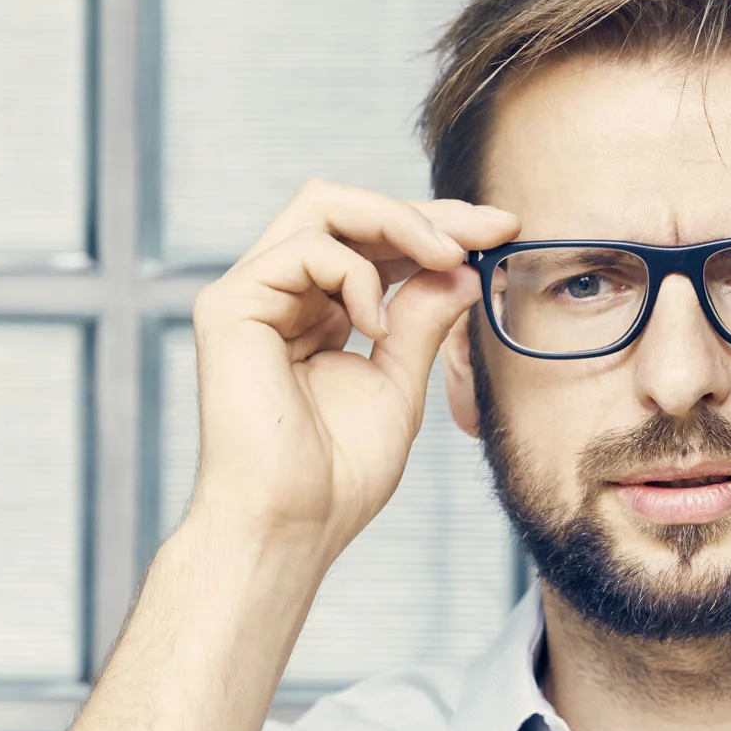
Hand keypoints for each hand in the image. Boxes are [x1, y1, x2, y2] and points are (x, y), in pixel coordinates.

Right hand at [185, 179, 517, 557]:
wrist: (293, 524)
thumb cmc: (337, 476)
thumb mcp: (399, 383)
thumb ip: (422, 320)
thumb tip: (461, 268)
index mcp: (316, 311)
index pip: (373, 241)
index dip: (436, 226)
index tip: (500, 229)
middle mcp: (279, 294)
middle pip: (348, 209)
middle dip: (426, 212)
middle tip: (488, 228)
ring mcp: (251, 294)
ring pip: (322, 206)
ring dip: (398, 223)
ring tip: (446, 258)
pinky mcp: (230, 304)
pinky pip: (304, 248)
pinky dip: (355, 275)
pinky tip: (375, 325)